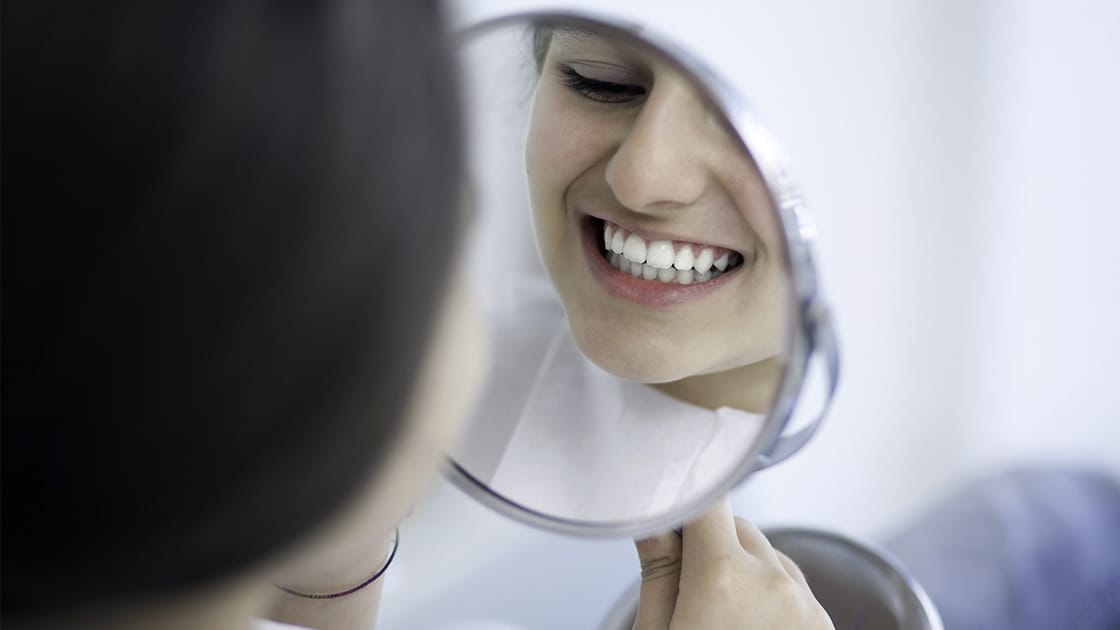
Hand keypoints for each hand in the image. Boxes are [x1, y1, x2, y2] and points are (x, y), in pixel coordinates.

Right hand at [632, 497, 832, 629]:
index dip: (690, 502)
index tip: (677, 508)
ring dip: (748, 571)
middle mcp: (773, 585)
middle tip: (689, 588)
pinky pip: (795, 588)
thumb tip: (653, 524)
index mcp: (723, 579)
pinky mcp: (824, 627)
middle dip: (713, 546)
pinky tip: (750, 626)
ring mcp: (806, 607)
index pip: (709, 502)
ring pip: (770, 557)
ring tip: (723, 616)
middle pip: (739, 529)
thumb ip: (659, 572)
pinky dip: (773, 597)